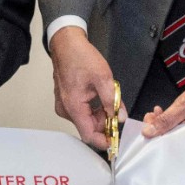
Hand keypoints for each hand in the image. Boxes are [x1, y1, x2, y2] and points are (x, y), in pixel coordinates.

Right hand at [47, 26, 120, 150]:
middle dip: (105, 122)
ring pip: (86, 119)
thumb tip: (120, 117)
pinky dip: (93, 108)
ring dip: (100, 114)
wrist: (66, 43)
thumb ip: (112, 101)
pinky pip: (81, 111)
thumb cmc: (80, 57)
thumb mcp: (103, 78)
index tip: (116, 140)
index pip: (88, 135)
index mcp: (73, 106)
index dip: (103, 141)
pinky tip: (99, 96)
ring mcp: (64, 104)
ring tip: (108, 97)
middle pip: (88, 127)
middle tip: (117, 110)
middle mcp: (66, 108)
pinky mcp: (66, 100)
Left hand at [141, 78, 184, 138]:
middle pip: (167, 137)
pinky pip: (180, 128)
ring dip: (164, 121)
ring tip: (159, 112)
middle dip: (157, 125)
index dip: (153, 131)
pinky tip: (169, 113)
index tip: (148, 119)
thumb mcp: (183, 105)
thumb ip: (166, 120)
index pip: (163, 141)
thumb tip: (148, 132)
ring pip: (172, 131)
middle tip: (152, 114)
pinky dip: (172, 120)